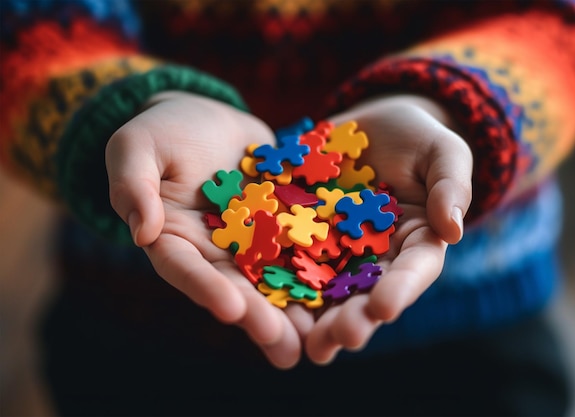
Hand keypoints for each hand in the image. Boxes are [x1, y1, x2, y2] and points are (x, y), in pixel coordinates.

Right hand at [105, 92, 302, 367]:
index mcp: (174, 238)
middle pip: (235, 286)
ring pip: (271, 277)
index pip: (185, 269)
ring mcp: (251, 239)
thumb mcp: (136, 147)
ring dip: (293, 310)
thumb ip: (132, 185)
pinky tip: (345, 290)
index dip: (206, 290)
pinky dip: (320, 267)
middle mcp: (214, 249)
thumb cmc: (164, 130)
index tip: (231, 310)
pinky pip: (301, 243)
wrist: (208, 118)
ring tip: (317, 340)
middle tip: (286, 346)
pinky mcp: (281, 223)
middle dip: (260, 316)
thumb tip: (141, 232)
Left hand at [302, 95, 472, 362]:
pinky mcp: (302, 232)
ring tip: (304, 342)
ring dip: (315, 318)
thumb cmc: (417, 138)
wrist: (371, 125)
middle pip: (366, 293)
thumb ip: (450, 187)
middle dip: (353, 318)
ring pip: (325, 288)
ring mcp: (335, 247)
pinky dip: (276, 276)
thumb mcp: (442, 152)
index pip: (412, 271)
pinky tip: (261, 297)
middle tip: (339, 339)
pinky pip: (287, 253)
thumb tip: (453, 230)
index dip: (400, 290)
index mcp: (414, 242)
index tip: (384, 308)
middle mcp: (374, 256)